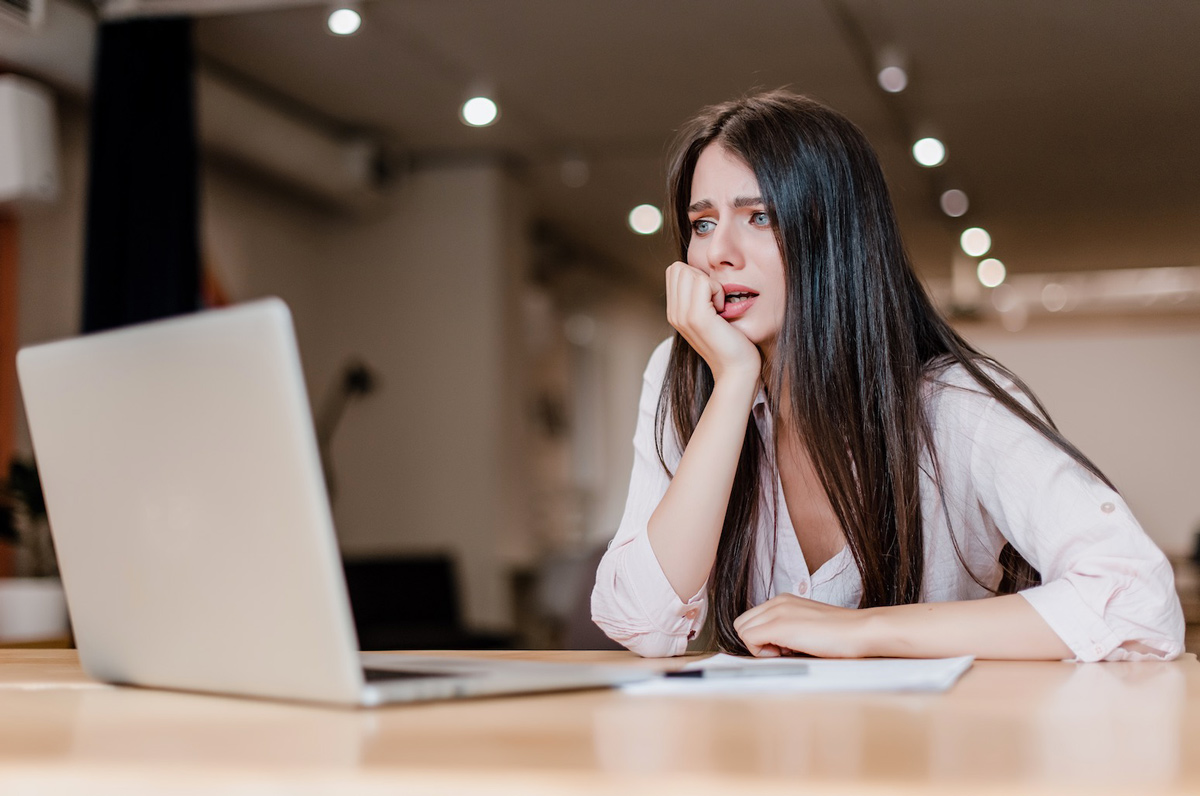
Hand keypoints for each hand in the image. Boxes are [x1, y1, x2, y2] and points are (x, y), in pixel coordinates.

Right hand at [665, 261, 759, 382]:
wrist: (737, 370)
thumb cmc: (732, 343)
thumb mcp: (711, 316)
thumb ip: (700, 297)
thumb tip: (703, 272)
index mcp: (675, 313)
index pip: (675, 271)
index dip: (696, 275)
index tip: (711, 298)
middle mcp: (674, 314)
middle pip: (678, 268)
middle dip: (701, 276)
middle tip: (715, 301)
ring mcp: (682, 316)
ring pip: (689, 272)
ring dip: (711, 284)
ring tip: (719, 308)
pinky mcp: (697, 317)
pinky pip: (704, 283)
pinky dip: (718, 291)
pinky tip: (723, 311)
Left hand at [733, 593, 871, 657]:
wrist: (860, 631)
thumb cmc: (840, 635)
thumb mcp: (807, 627)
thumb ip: (788, 630)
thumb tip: (773, 646)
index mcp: (783, 601)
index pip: (751, 619)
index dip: (761, 638)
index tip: (783, 647)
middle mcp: (777, 602)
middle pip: (742, 624)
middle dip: (756, 641)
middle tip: (783, 651)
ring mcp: (777, 611)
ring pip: (742, 631)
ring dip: (759, 647)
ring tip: (787, 651)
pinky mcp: (779, 625)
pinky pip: (749, 639)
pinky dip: (762, 652)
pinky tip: (787, 653)